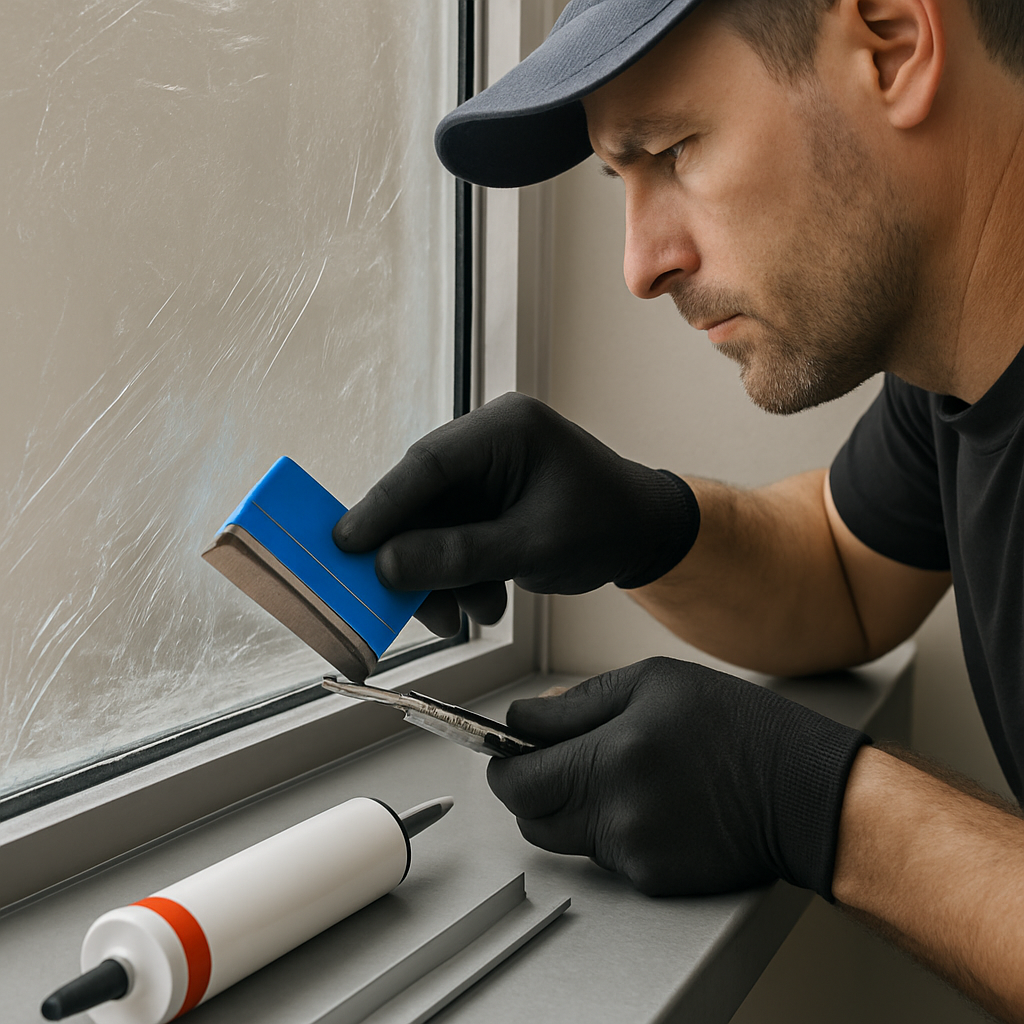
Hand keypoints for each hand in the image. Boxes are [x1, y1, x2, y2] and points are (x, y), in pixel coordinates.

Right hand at [333, 393, 698, 635]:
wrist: (645, 537)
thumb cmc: (605, 527)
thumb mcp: (533, 546)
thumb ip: (459, 556)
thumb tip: (386, 567)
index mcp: (505, 429)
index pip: (427, 464)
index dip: (381, 507)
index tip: (343, 546)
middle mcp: (488, 441)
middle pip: (422, 499)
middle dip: (414, 558)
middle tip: (398, 603)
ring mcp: (486, 470)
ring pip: (433, 526)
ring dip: (440, 578)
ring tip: (460, 621)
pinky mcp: (486, 499)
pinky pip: (453, 538)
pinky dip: (459, 577)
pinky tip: (483, 606)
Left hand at [487, 658, 868, 898]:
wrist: (803, 792)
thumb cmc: (739, 728)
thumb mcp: (654, 683)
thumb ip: (579, 702)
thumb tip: (527, 717)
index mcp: (611, 757)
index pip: (514, 779)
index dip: (500, 762)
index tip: (503, 748)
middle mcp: (616, 814)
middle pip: (529, 816)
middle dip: (530, 787)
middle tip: (557, 759)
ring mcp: (634, 854)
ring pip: (564, 837)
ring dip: (570, 807)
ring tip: (619, 774)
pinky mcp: (653, 879)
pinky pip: (605, 855)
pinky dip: (612, 829)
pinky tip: (652, 802)